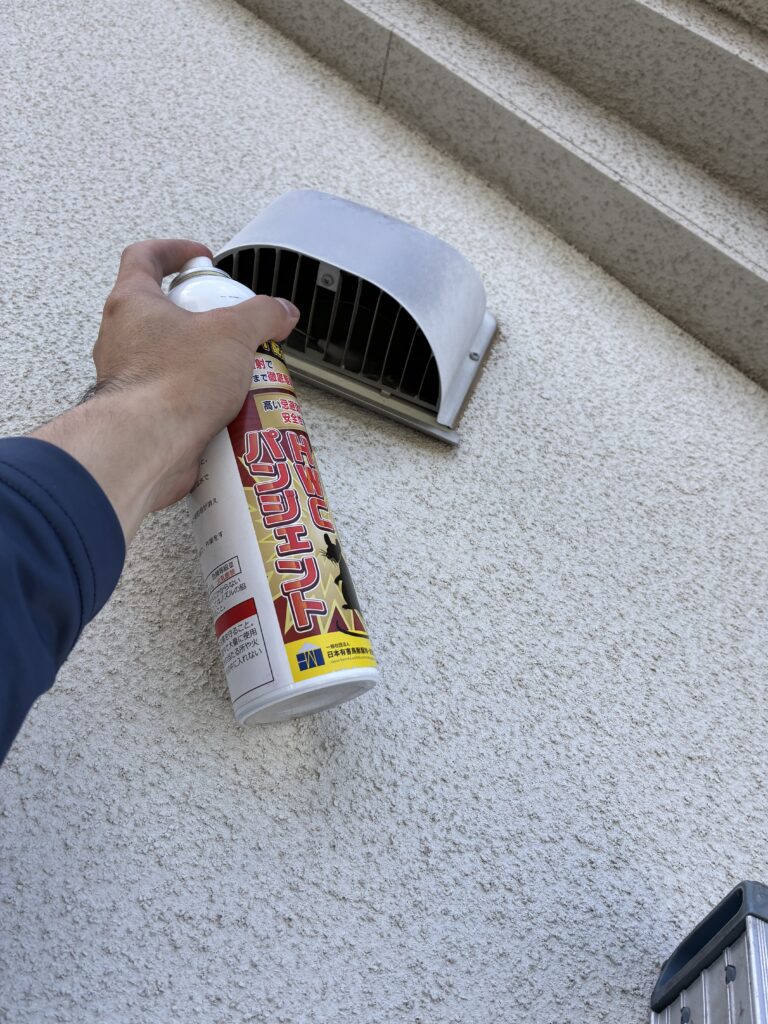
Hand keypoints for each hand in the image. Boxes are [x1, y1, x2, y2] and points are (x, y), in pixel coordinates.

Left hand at [33, 239, 299, 541]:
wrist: (147, 445)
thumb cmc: (171, 384)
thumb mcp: (233, 333)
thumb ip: (262, 315)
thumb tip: (280, 311)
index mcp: (133, 304)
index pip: (144, 258)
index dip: (174, 251)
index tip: (201, 258)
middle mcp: (121, 339)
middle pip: (161, 313)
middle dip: (200, 319)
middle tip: (231, 326)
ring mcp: (127, 378)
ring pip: (168, 359)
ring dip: (202, 363)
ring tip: (236, 373)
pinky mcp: (140, 414)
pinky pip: (172, 398)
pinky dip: (199, 400)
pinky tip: (227, 409)